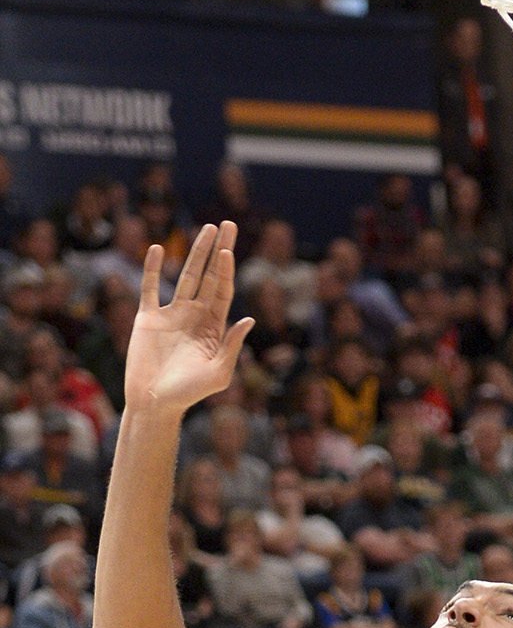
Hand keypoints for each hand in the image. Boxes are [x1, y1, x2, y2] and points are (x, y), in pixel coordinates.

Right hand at [124, 221, 254, 415]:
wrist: (154, 403)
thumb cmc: (188, 394)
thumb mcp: (218, 373)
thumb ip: (232, 346)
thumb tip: (249, 319)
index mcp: (213, 328)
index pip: (223, 292)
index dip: (226, 270)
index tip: (230, 250)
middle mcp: (195, 316)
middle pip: (209, 276)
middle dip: (219, 251)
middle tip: (228, 224)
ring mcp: (172, 315)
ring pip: (185, 276)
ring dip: (196, 252)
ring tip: (207, 228)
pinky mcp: (148, 318)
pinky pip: (150, 288)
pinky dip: (152, 269)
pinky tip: (157, 249)